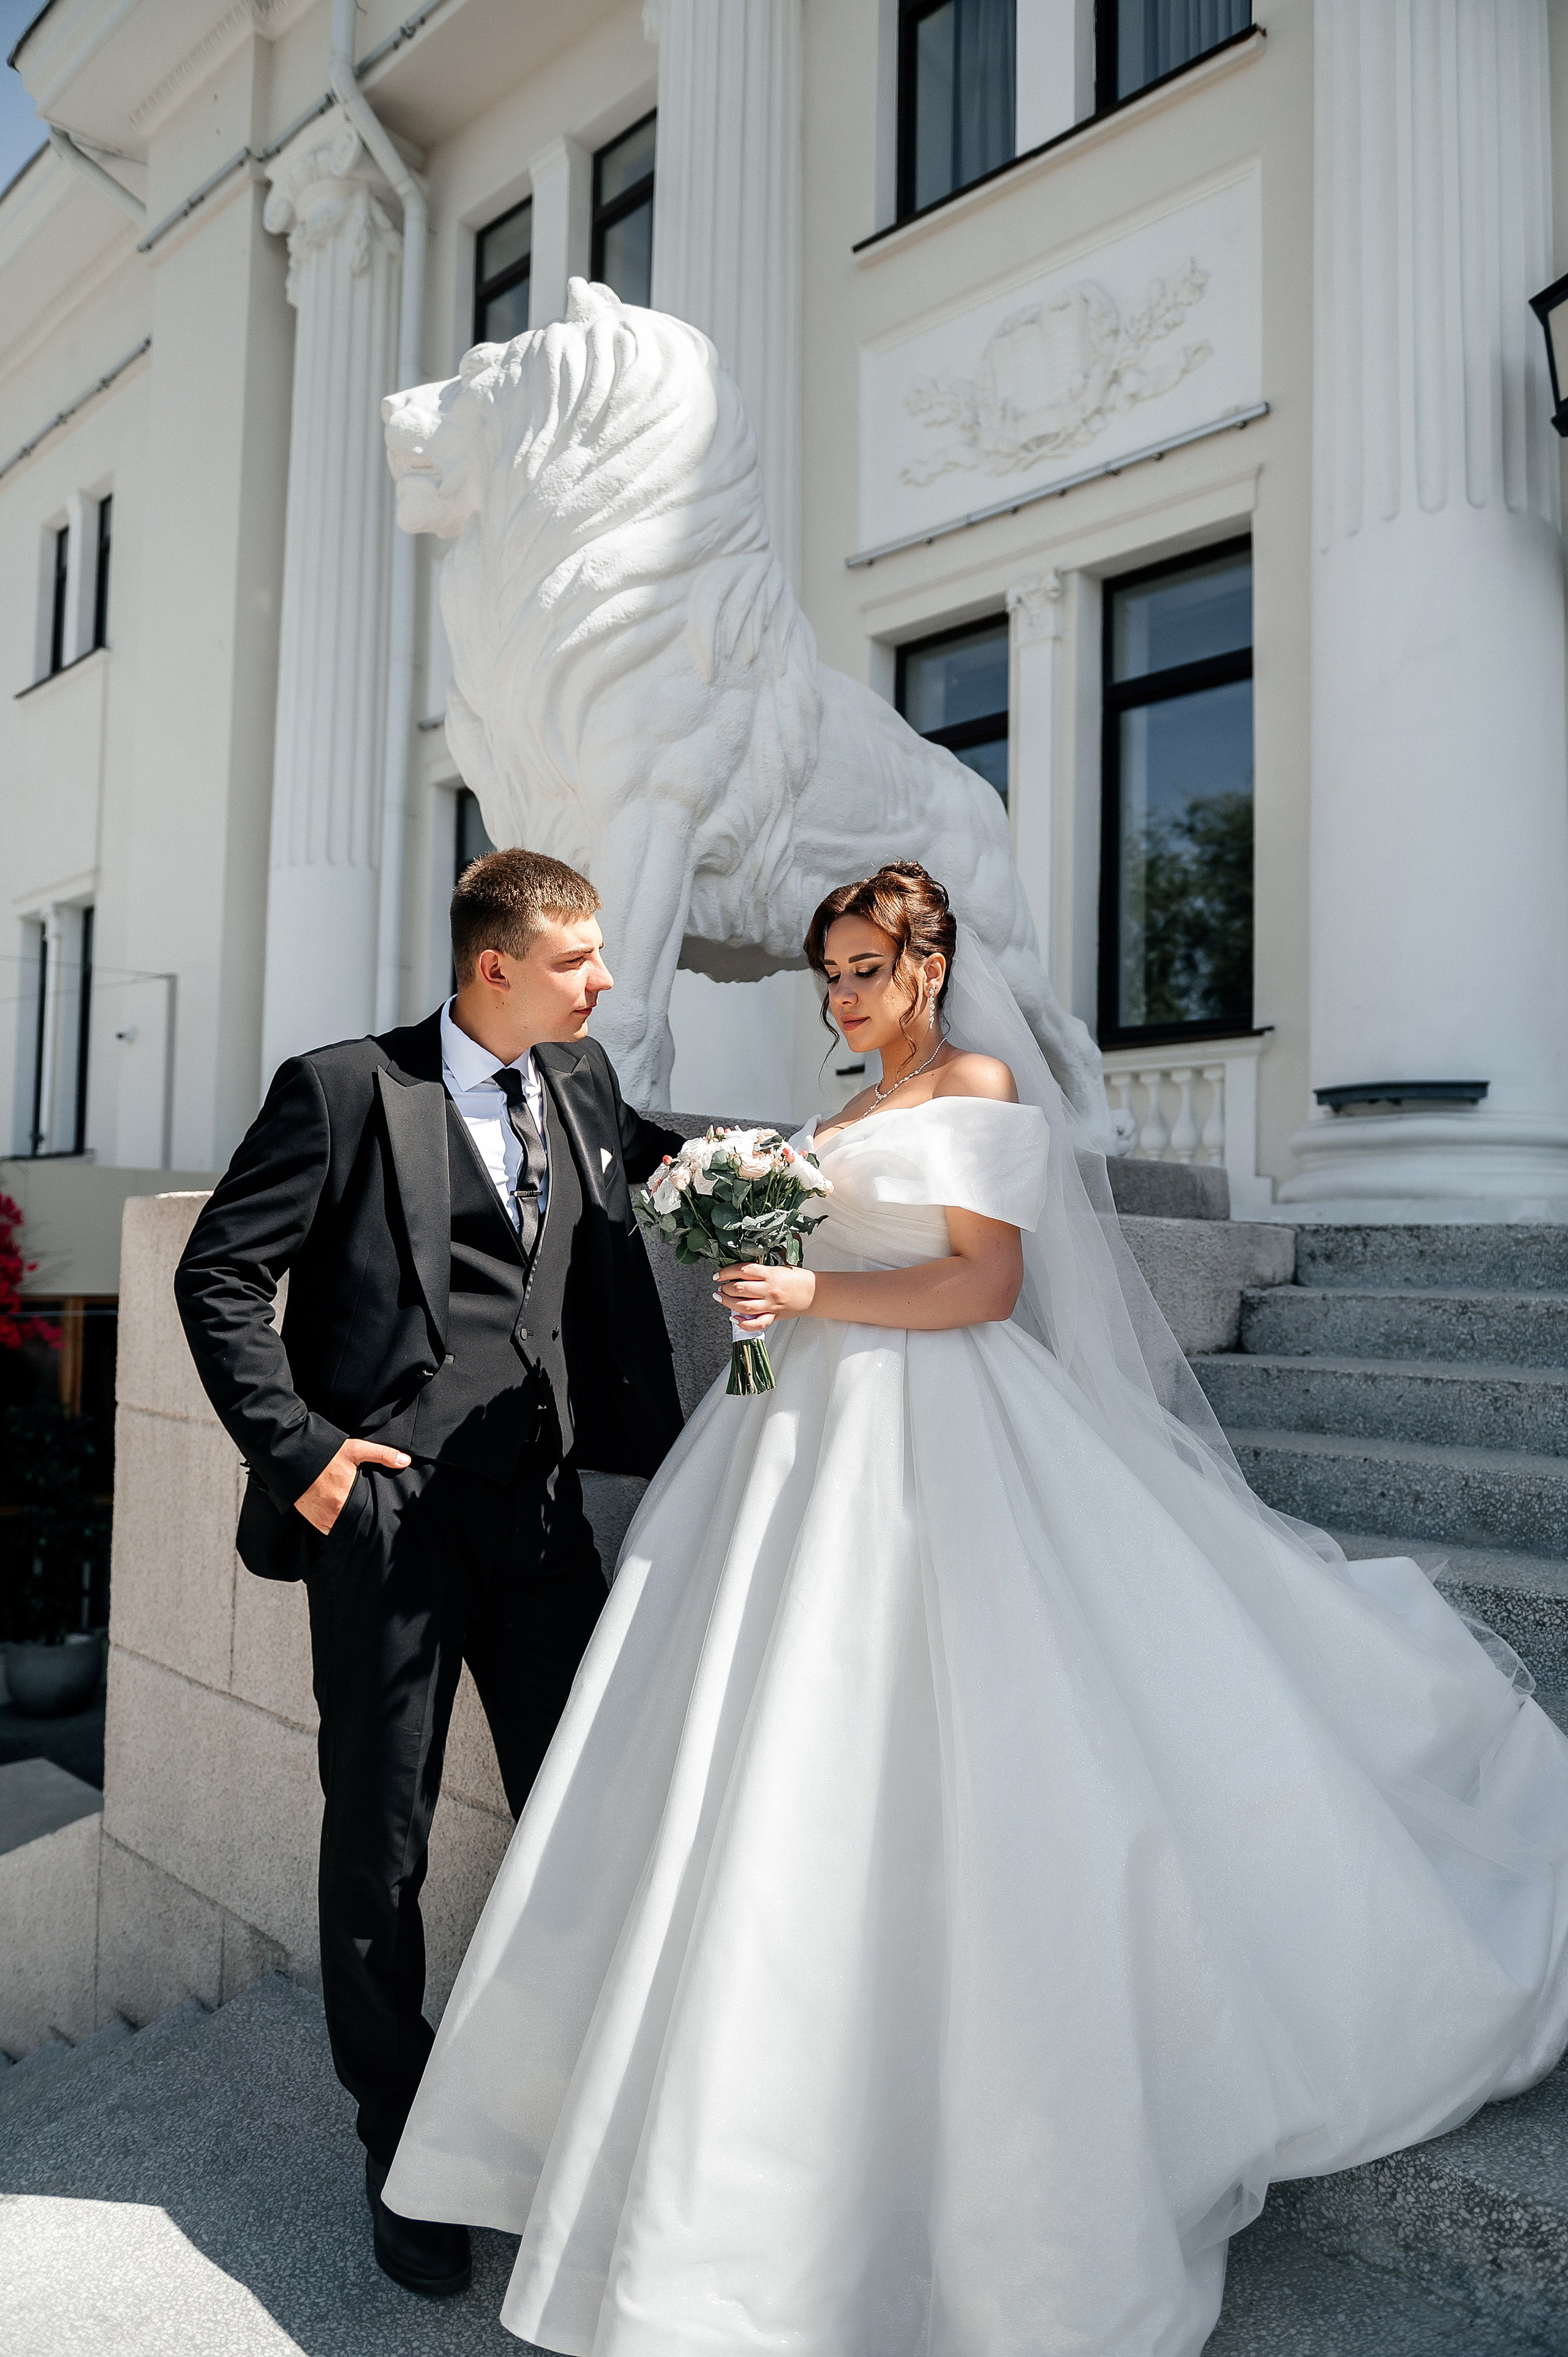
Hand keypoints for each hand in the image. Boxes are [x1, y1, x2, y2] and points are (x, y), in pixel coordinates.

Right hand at [295, 1437, 410, 1532]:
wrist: (293, 1459)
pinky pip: (326, 1528)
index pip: (366, 1518)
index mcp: (346, 1501)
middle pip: (354, 1525)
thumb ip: (382, 1454)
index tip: (380, 1518)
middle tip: (368, 1516)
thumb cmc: (325, 1455)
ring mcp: (320, 1519)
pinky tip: (338, 1514)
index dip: (374, 1519)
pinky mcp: (310, 1519)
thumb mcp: (355, 1450)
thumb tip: (406, 1461)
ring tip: (355, 1516)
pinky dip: (333, 1524)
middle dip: (362, 1522)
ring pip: (339, 1528)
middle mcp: (332, 1515)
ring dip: (346, 1524)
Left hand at [715, 1263, 815, 1333]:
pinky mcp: (773, 1315)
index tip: (718, 1275)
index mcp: (770, 1274)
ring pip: (743, 1306)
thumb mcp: (778, 1268)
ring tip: (721, 1298)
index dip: (726, 1272)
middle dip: (725, 1288)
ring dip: (728, 1302)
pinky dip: (743, 1323)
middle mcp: (769, 1289)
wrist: (814, 1292)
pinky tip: (735, 1318)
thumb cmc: (797, 1279)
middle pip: (740, 1289)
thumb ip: (759, 1272)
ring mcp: (771, 1304)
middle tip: (720, 1287)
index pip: (742, 1271)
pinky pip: (756, 1324)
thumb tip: (738, 1274)